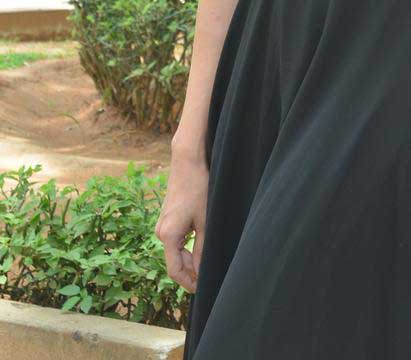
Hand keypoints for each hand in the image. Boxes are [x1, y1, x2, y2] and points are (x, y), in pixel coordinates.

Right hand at [155, 143, 208, 293]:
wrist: (187, 162)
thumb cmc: (197, 189)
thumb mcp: (204, 222)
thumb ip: (202, 249)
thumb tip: (202, 271)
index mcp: (167, 235)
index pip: (174, 270)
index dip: (188, 283)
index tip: (202, 289)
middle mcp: (160, 232)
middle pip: (174, 262)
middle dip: (191, 272)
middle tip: (209, 279)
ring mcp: (162, 224)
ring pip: (175, 251)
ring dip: (189, 260)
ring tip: (207, 264)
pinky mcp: (167, 218)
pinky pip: (176, 240)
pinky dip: (186, 247)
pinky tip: (200, 248)